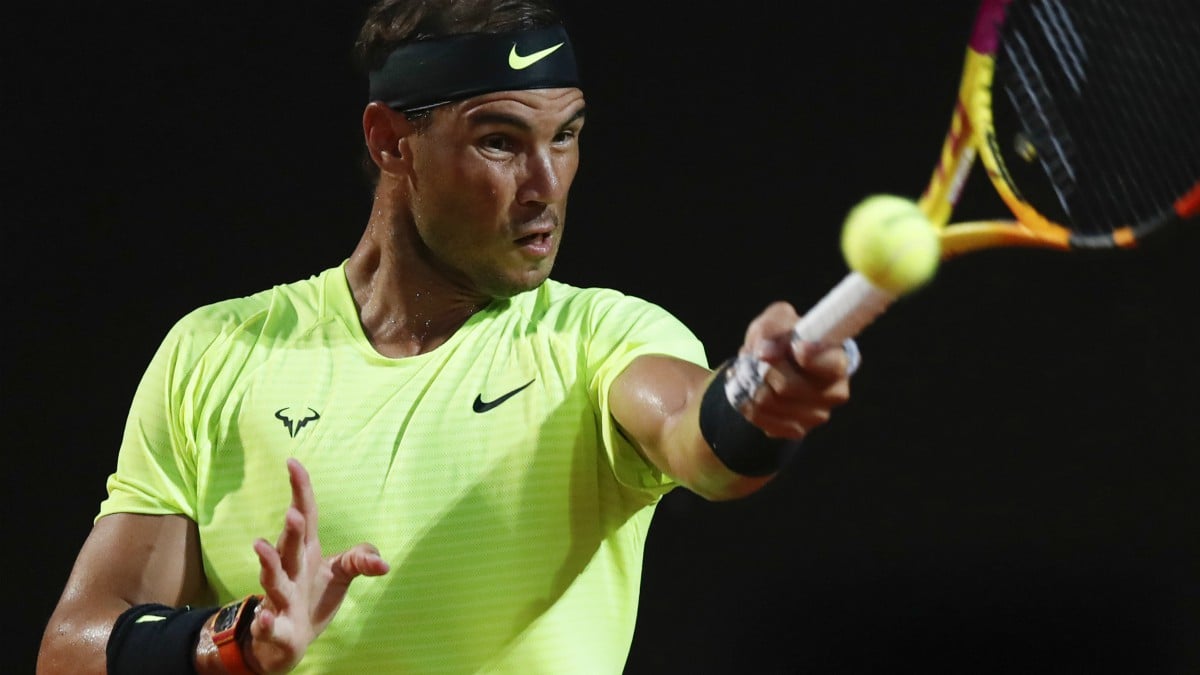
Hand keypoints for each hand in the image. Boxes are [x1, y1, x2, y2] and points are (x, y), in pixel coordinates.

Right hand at [245, 458, 390, 672]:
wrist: (289, 640)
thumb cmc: (313, 597)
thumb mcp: (341, 574)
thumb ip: (360, 560)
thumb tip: (385, 563)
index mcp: (306, 551)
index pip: (305, 515)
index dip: (300, 490)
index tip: (292, 462)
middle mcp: (289, 569)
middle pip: (290, 545)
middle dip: (290, 530)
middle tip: (292, 513)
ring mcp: (280, 597)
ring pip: (272, 578)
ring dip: (267, 563)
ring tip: (260, 547)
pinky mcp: (276, 628)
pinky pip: (268, 625)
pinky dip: (265, 623)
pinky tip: (266, 619)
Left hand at [737, 301, 851, 438]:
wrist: (775, 366)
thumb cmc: (783, 338)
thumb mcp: (778, 320)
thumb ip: (773, 328)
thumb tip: (766, 352)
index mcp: (838, 361)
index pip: (829, 365)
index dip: (809, 357)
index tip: (795, 347)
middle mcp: (834, 392)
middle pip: (787, 386)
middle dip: (763, 369)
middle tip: (759, 358)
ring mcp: (817, 415)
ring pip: (768, 402)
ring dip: (751, 384)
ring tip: (752, 372)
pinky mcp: (798, 430)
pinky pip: (760, 419)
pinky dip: (748, 403)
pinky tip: (752, 390)